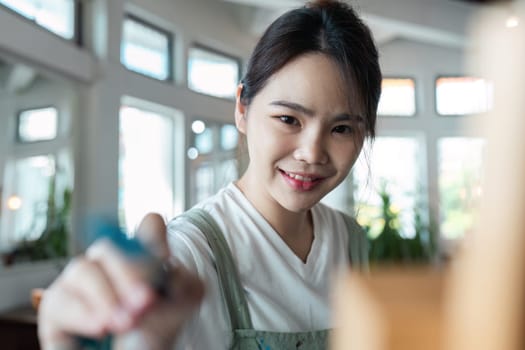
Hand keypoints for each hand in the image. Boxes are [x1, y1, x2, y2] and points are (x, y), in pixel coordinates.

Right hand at [38, 213, 204, 349]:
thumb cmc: (153, 338)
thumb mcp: (178, 310)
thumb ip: (183, 283)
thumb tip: (168, 264)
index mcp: (142, 259)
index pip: (147, 229)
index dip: (152, 235)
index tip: (165, 258)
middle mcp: (108, 265)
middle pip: (109, 246)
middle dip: (129, 274)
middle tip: (145, 303)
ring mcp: (80, 283)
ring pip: (83, 268)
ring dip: (107, 296)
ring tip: (125, 323)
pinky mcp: (56, 308)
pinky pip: (61, 300)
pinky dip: (84, 314)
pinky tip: (101, 328)